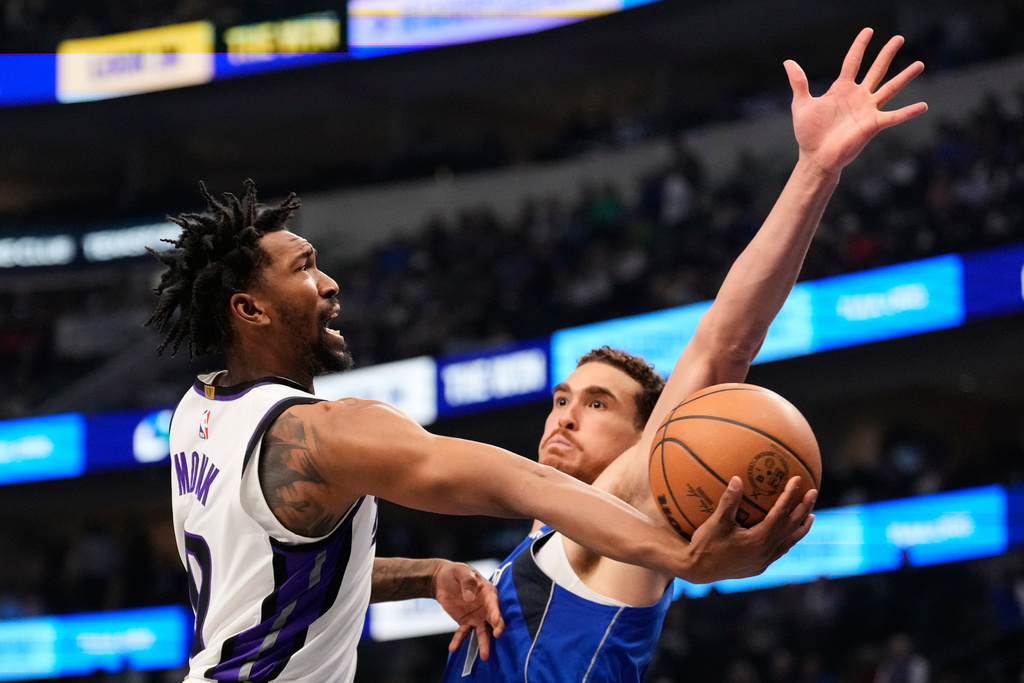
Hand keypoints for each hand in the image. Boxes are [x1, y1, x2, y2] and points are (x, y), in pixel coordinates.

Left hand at [433, 560, 504, 659]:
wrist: (441, 580)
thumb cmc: (456, 573)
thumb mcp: (461, 572)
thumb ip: (467, 582)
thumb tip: (469, 597)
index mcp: (488, 592)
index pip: (494, 603)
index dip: (496, 613)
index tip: (497, 623)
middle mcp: (486, 607)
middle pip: (493, 620)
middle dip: (497, 628)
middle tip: (497, 636)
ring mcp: (477, 616)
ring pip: (482, 632)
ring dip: (484, 644)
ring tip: (485, 657)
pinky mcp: (466, 623)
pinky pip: (463, 633)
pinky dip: (459, 641)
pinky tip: (453, 648)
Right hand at [684, 475, 815, 582]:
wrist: (698, 571)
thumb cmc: (706, 544)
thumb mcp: (716, 522)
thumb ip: (729, 501)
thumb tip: (738, 478)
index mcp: (759, 539)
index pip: (781, 514)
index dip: (790, 495)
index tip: (797, 480)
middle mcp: (766, 551)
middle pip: (792, 527)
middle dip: (804, 508)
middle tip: (813, 491)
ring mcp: (764, 561)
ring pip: (789, 541)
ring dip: (801, 527)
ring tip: (811, 515)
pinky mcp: (759, 566)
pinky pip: (781, 550)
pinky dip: (789, 539)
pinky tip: (789, 534)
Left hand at [785, 27, 927, 175]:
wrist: (815, 157)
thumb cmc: (809, 133)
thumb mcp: (801, 104)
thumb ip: (799, 82)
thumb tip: (788, 62)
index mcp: (841, 89)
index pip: (853, 62)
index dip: (860, 46)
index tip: (869, 31)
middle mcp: (857, 96)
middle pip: (876, 70)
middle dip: (887, 54)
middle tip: (899, 38)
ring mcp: (867, 110)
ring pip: (890, 88)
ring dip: (905, 76)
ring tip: (920, 63)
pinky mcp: (873, 125)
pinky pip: (894, 116)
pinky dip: (908, 112)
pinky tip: (923, 105)